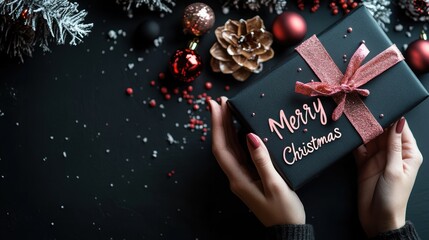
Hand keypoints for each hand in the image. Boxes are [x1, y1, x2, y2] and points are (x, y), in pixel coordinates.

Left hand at [209, 97, 304, 225]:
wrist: (287, 231)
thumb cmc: (283, 211)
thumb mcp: (275, 185)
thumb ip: (262, 160)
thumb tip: (250, 135)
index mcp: (238, 179)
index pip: (221, 147)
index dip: (217, 125)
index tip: (216, 106)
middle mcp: (236, 176)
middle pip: (223, 145)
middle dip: (220, 122)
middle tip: (220, 101)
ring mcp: (242, 176)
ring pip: (231, 148)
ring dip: (227, 128)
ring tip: (228, 109)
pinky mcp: (250, 177)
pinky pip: (240, 153)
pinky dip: (238, 138)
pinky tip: (241, 128)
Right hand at [353, 117, 422, 236]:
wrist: (378, 219)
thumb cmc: (393, 197)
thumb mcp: (395, 170)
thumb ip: (394, 146)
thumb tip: (398, 122)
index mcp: (408, 153)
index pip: (400, 129)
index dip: (391, 116)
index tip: (380, 104)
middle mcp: (393, 153)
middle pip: (383, 131)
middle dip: (373, 120)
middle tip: (361, 107)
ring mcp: (377, 158)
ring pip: (369, 137)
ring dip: (361, 129)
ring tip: (352, 116)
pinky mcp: (363, 163)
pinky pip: (358, 147)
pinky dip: (353, 140)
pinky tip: (347, 132)